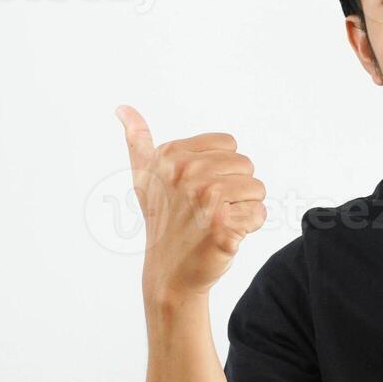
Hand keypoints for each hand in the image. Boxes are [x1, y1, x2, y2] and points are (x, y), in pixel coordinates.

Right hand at [116, 105, 267, 298]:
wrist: (169, 273)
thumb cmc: (163, 222)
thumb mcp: (144, 178)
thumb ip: (138, 140)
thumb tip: (122, 108)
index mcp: (171, 156)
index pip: (230, 145)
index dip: (222, 168)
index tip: (198, 189)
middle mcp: (187, 174)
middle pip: (246, 166)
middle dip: (235, 189)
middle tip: (208, 209)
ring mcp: (205, 200)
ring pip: (256, 189)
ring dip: (243, 208)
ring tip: (217, 221)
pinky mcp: (223, 226)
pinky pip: (259, 213)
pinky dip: (249, 227)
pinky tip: (225, 235)